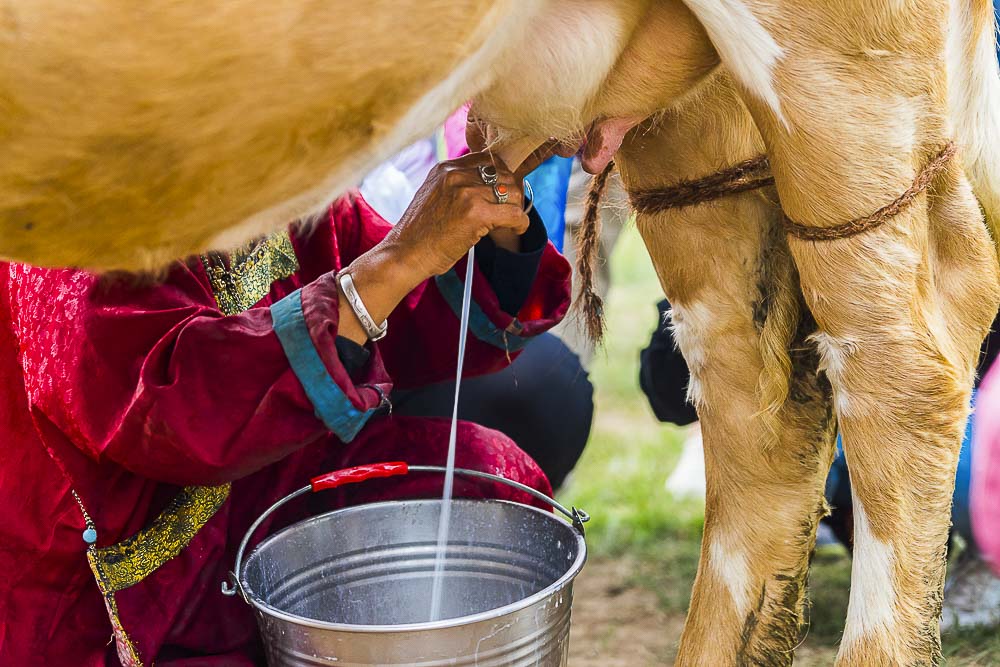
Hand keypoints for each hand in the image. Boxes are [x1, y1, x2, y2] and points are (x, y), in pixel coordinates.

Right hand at [337, 151, 536, 343]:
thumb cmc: (420, 234)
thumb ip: (455, 186)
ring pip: (512, 192)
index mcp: (446, 169)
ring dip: (516, 208)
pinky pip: (514, 213)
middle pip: (504, 174)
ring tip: (511, 222)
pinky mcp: (475, 213)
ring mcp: (466, 192)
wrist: (404, 254)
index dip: (501, 177)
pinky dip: (521, 223)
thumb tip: (485, 188)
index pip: (488, 160)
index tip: (503, 194)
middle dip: (511, 193)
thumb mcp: (434, 196)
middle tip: (510, 211)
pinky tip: (517, 229)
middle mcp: (456, 175)